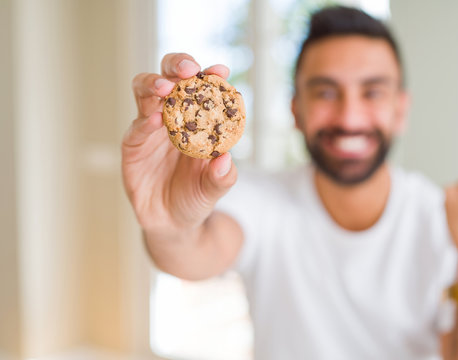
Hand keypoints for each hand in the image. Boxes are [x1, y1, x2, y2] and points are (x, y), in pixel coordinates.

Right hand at [122, 53, 236, 234]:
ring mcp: (149, 129)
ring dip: (154, 84)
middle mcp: (172, 117)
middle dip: (177, 65)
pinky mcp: (132, 145)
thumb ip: (222, 177)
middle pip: (168, 78)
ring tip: (166, 88)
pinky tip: (156, 120)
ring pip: (145, 93)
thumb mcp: (214, 189)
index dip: (211, 76)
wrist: (172, 222)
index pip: (201, 89)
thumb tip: (226, 160)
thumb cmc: (196, 197)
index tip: (221, 71)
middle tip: (188, 69)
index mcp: (196, 119)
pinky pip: (136, 128)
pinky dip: (145, 121)